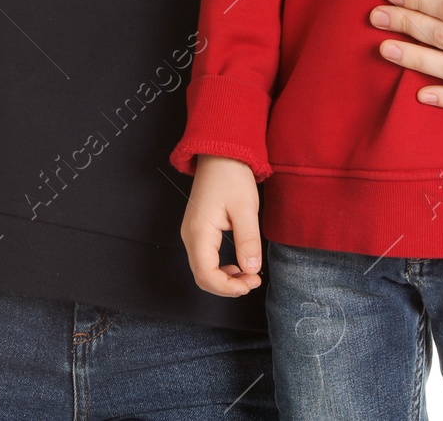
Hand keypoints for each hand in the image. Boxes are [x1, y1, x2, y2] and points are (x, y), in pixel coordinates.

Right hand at [179, 155, 263, 295]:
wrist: (220, 154)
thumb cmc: (231, 176)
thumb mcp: (245, 208)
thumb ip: (248, 241)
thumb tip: (251, 269)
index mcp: (199, 231)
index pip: (206, 275)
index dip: (229, 288)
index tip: (251, 282)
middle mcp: (190, 235)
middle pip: (202, 277)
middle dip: (228, 286)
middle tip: (253, 280)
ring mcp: (191, 233)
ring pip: (203, 270)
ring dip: (225, 279)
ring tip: (249, 274)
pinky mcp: (197, 230)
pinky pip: (204, 259)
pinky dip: (220, 269)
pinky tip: (237, 265)